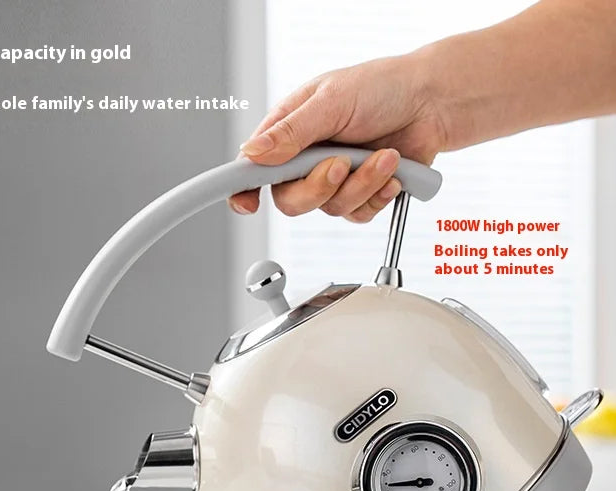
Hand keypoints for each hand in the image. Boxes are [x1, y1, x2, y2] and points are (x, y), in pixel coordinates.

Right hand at [229, 51, 446, 222]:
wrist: (434, 102)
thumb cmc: (384, 87)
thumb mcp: (332, 100)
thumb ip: (292, 132)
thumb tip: (252, 152)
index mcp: (289, 132)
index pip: (253, 168)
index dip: (244, 190)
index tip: (247, 204)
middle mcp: (307, 159)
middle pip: (291, 201)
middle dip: (319, 187)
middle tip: (341, 163)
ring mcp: (334, 179)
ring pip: (329, 208)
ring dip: (361, 183)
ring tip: (384, 155)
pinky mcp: (361, 194)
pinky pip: (358, 214)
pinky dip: (378, 194)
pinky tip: (392, 170)